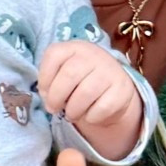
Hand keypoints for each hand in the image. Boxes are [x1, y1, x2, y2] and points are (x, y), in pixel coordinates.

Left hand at [38, 40, 143, 160]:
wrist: (113, 90)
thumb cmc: (80, 82)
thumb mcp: (63, 74)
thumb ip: (51, 81)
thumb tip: (47, 98)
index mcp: (74, 47)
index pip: (54, 55)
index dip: (44, 78)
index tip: (44, 93)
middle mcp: (94, 55)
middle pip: (69, 75)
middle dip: (56, 97)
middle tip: (53, 109)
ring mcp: (110, 71)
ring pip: (85, 94)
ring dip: (72, 110)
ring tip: (71, 114)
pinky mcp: (122, 90)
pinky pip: (101, 108)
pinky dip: (91, 117)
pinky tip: (90, 115)